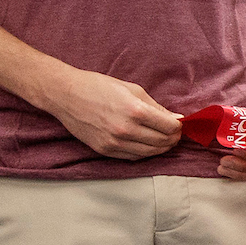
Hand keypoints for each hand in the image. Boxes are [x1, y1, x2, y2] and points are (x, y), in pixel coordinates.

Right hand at [46, 68, 182, 160]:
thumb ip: (156, 107)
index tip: (179, 124)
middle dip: (173, 138)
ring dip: (161, 148)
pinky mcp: (105, 150)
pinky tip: (147, 144)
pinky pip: (133, 157)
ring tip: (164, 140)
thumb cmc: (98, 87)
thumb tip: (176, 118)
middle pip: (162, 142)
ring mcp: (114, 142)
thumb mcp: (132, 89)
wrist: (65, 94)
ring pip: (149, 153)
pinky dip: (144, 152)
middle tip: (174, 133)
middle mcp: (126, 129)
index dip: (178, 127)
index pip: (169, 127)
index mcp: (135, 111)